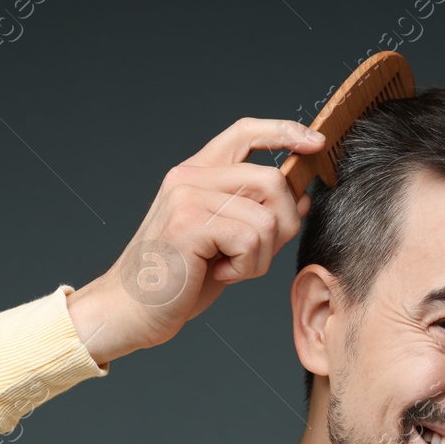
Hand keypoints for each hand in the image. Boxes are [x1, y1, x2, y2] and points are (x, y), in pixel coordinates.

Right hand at [69, 117, 324, 361]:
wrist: (130, 311)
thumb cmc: (177, 281)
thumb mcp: (226, 243)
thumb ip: (258, 215)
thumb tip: (302, 198)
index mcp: (196, 175)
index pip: (244, 133)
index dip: (283, 132)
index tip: (314, 143)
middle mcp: (189, 177)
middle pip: (272, 180)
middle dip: (283, 224)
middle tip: (256, 255)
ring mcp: (187, 197)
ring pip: (266, 217)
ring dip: (260, 257)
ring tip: (228, 268)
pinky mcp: (188, 223)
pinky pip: (251, 238)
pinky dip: (246, 267)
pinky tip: (219, 274)